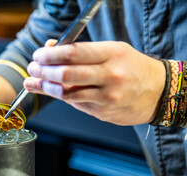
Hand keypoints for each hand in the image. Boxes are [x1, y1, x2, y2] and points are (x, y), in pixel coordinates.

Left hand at [24, 40, 165, 125]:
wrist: (157, 92)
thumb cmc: (131, 67)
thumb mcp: (111, 50)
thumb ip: (81, 50)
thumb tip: (50, 48)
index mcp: (112, 54)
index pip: (73, 52)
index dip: (50, 55)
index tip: (38, 55)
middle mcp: (110, 76)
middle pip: (66, 74)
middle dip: (42, 71)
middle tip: (32, 68)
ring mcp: (106, 97)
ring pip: (66, 93)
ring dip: (44, 87)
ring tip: (32, 82)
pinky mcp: (102, 112)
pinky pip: (75, 104)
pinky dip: (60, 96)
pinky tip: (52, 90)